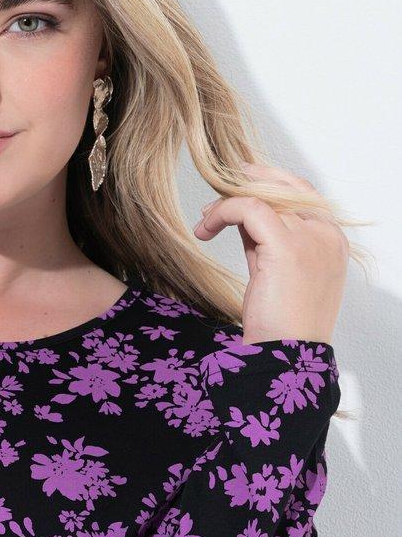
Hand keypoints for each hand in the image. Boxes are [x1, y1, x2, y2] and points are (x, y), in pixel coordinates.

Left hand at [193, 161, 348, 344]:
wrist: (286, 355)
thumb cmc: (281, 324)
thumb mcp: (276, 273)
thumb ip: (267, 243)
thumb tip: (243, 219)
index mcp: (332, 241)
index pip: (303, 194)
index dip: (270, 182)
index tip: (240, 181)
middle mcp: (326, 235)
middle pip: (284, 190)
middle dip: (247, 186)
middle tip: (216, 194)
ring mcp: (311, 238)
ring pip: (265, 197)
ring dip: (229, 203)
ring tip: (206, 222)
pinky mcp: (287, 246)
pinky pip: (250, 208)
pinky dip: (224, 211)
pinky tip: (205, 229)